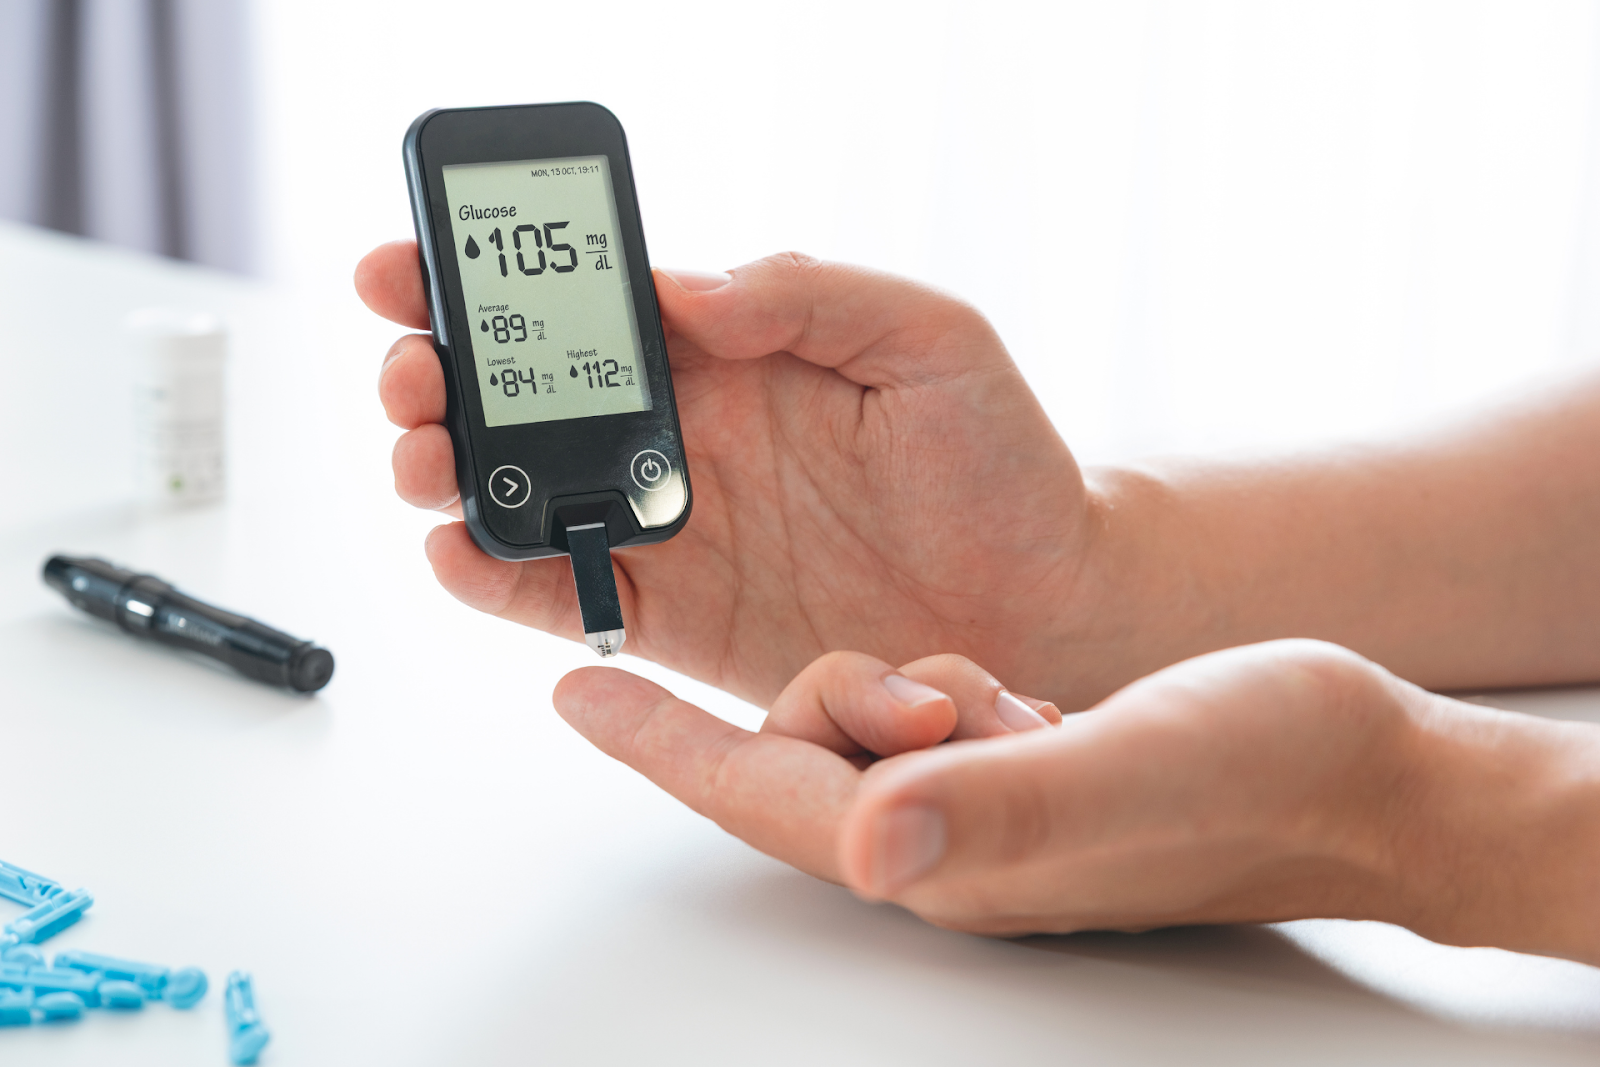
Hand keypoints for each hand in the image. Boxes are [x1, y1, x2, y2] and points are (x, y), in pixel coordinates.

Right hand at [355, 246, 1098, 707]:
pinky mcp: (674, 615)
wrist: (1044, 603)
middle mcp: (678, 435)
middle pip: (522, 397)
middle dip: (439, 372)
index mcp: (726, 353)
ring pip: (518, 491)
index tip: (413, 265)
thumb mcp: (928, 338)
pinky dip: (496, 576)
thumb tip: (679, 288)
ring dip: (446, 469)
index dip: (488, 281)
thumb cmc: (1001, 462)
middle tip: (412, 370)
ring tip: (422, 454)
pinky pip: (562, 592)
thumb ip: (808, 293)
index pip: (584, 306)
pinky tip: (459, 549)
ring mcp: (668, 526)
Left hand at [556, 638, 1599, 963]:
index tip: (576, 682)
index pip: (760, 794)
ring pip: (869, 725)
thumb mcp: (1118, 776)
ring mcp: (979, 811)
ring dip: (906, 684)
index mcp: (941, 851)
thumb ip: (994, 808)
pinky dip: (939, 685)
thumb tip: (870, 838)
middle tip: (941, 679)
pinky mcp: (1018, 772)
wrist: (1359, 777)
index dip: (660, 740)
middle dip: (832, 696)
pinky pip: (927, 721)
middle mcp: (943, 838)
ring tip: (1002, 686)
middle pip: (809, 751)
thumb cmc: (1257, 783)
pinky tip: (1004, 684)